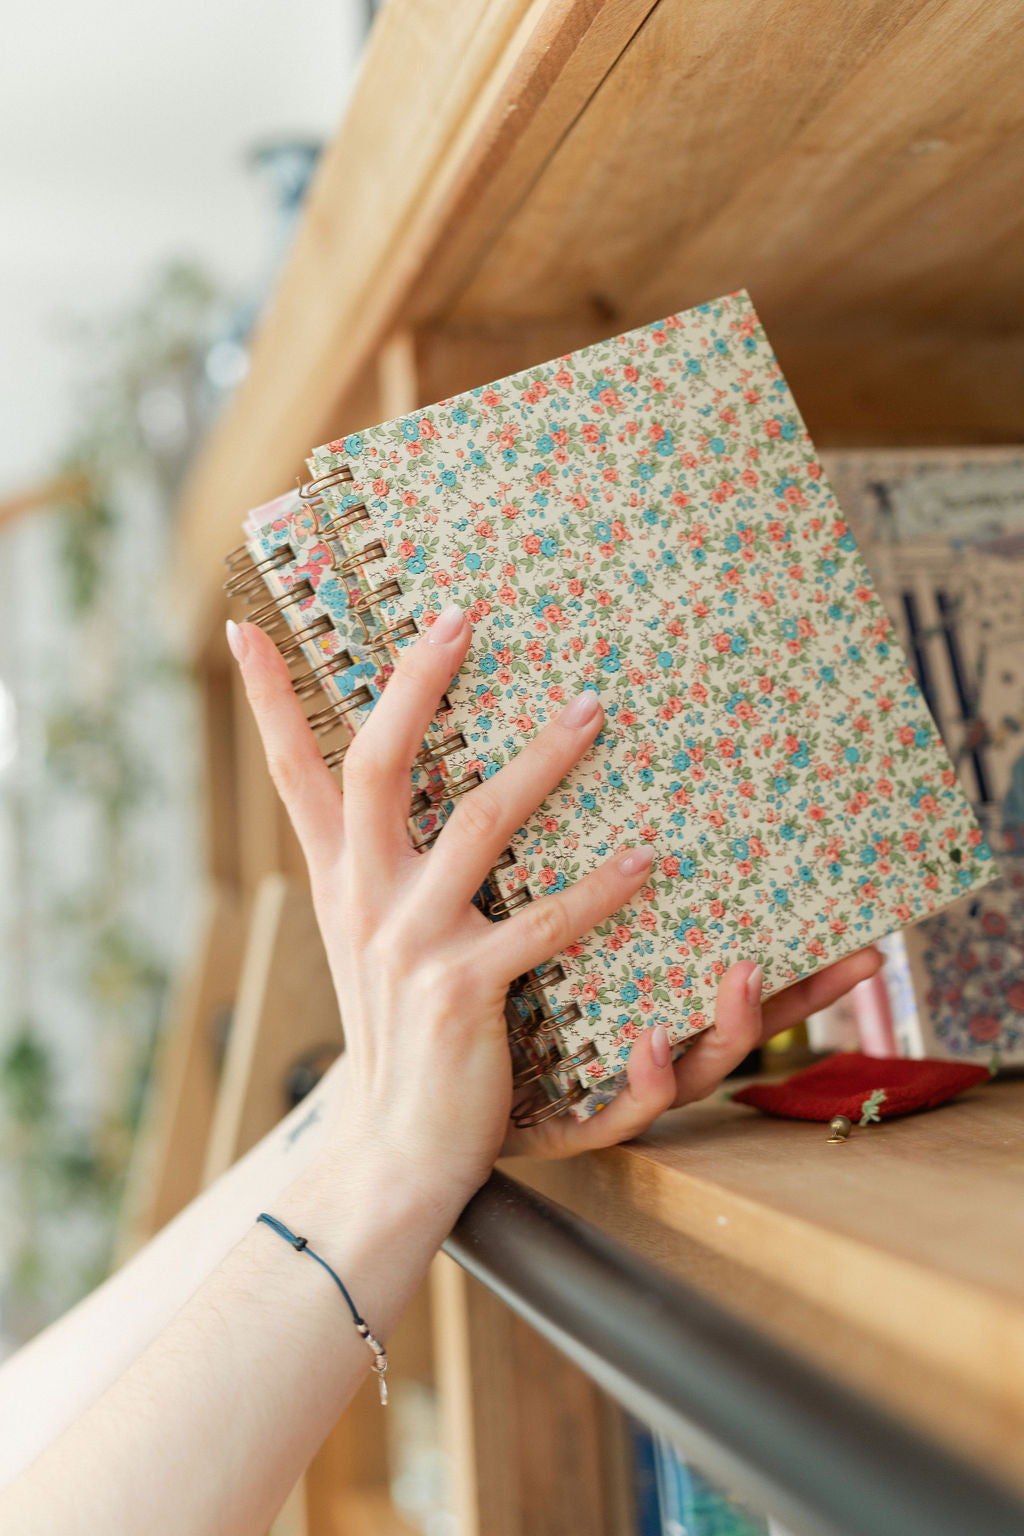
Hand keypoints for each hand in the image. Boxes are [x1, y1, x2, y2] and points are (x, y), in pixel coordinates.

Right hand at [229, 605, 880, 1206]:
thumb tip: (414, 796)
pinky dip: (597, 889)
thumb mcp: (372, 939)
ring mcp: (408, 943)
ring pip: (474, 824)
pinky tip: (644, 859)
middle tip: (461, 614)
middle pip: (376, 766)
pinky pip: (540, 923)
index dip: (265, 701)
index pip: (292, 774)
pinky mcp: (460, 991)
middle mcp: (363, 899)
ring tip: (593, 711)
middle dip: (414, 683)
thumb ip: (382, 865)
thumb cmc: (402, 1032)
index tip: (241, 628)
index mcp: (340, 880)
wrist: (396, 1146)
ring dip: (539, 762)